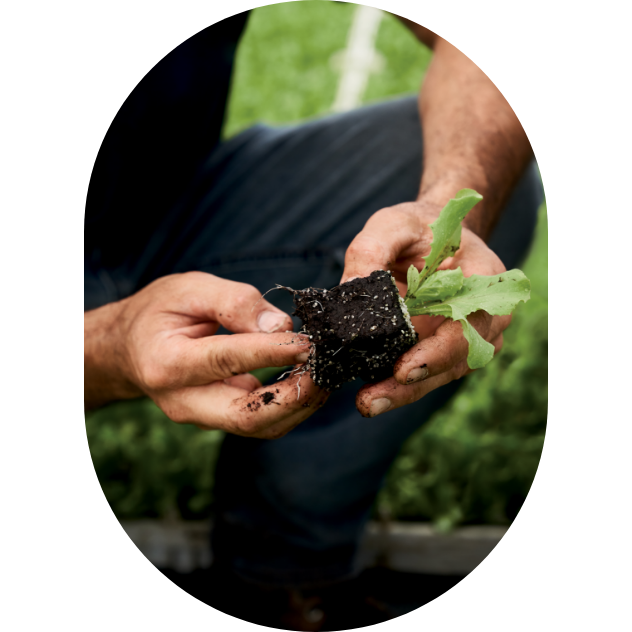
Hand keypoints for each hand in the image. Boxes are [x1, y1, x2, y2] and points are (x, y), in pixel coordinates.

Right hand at [86, 271, 328, 437]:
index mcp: (168, 363)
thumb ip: (233, 303)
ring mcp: (202, 416)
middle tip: (325, 371)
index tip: (307, 341)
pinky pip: (261, 420)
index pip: (227, 360)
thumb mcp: (189, 289)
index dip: (271, 352)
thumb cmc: (160, 312)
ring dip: (299, 405)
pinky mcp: (220, 418)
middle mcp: (184, 401)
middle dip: (294, 398)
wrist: (132, 346)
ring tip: (324, 373)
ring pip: (260, 426)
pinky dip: (290, 404)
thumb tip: (280, 325)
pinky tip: (308, 380)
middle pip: (247, 417)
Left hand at [341, 201, 509, 417]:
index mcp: (483, 282)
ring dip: (402, 392)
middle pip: (454, 360)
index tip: (404, 369)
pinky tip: (371, 393)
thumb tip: (348, 289)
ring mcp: (466, 337)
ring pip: (439, 375)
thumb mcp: (392, 223)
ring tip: (366, 402)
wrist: (431, 234)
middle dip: (412, 384)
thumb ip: (371, 249)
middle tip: (370, 401)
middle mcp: (483, 316)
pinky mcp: (443, 349)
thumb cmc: (417, 226)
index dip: (438, 352)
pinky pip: (425, 372)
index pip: (468, 324)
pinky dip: (399, 385)